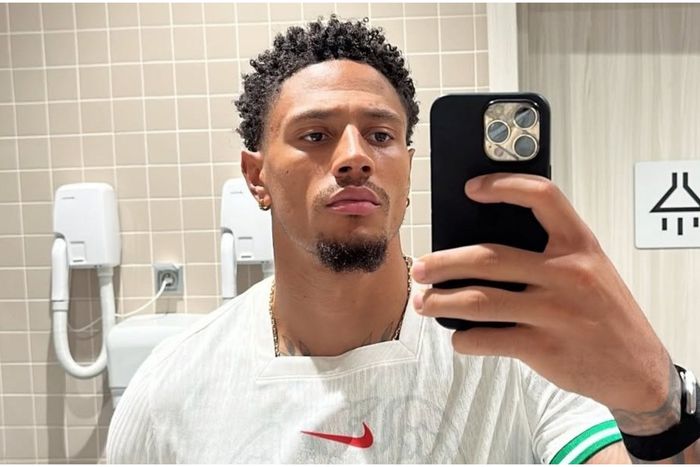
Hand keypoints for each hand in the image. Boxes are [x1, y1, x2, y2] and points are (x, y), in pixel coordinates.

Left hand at [412, 173, 672, 417]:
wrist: (638, 368)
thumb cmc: (604, 313)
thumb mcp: (590, 271)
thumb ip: (548, 254)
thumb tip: (480, 247)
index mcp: (580, 245)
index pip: (542, 197)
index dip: (503, 186)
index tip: (470, 188)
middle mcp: (568, 273)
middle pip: (488, 257)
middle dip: (443, 263)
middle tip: (419, 268)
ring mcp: (555, 312)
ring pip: (479, 301)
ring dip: (441, 301)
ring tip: (423, 302)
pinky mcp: (544, 348)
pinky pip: (487, 339)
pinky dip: (465, 339)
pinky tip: (459, 337)